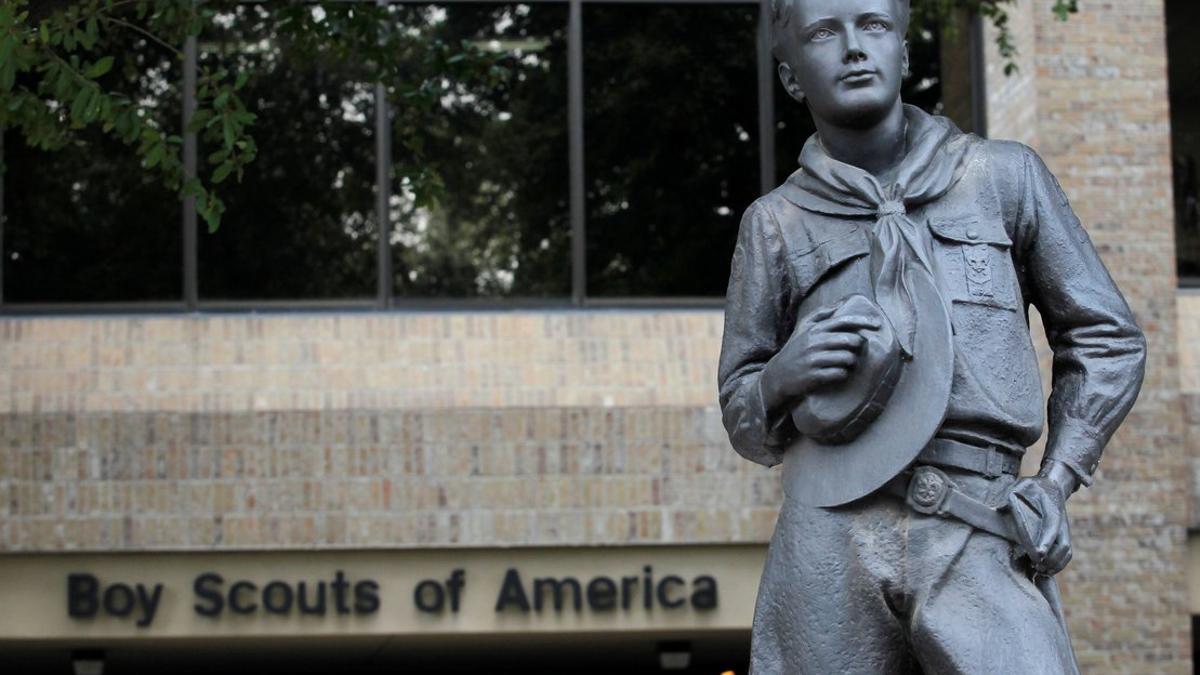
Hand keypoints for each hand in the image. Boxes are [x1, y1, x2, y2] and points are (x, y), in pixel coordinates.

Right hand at [760, 303, 881, 412]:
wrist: (777, 375)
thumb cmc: (794, 350)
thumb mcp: (802, 329)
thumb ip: (820, 315)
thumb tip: (840, 304)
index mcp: (814, 330)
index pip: (843, 321)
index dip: (862, 321)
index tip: (877, 324)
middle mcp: (815, 342)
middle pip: (850, 340)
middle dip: (858, 346)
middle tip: (857, 350)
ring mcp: (814, 359)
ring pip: (847, 358)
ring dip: (852, 362)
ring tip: (848, 363)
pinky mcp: (814, 375)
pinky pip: (840, 373)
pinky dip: (843, 374)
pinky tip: (839, 373)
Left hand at [1007, 470, 1074, 575]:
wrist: (1052, 485)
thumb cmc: (1032, 486)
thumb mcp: (1021, 486)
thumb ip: (1011, 497)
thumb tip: (999, 509)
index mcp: (1052, 509)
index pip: (1051, 528)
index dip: (1045, 542)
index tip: (1038, 554)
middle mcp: (1061, 522)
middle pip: (1062, 544)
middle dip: (1050, 558)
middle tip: (1035, 566)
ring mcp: (1064, 529)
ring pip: (1066, 551)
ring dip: (1055, 564)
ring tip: (1039, 571)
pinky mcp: (1064, 535)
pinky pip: (1067, 554)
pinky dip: (1059, 564)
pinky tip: (1045, 571)